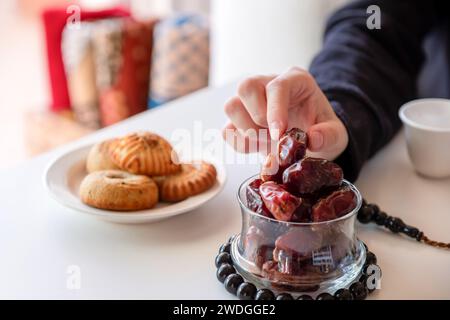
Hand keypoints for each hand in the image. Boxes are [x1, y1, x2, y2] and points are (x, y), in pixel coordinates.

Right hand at [222, 67, 348, 159]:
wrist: (310, 142)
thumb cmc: (321, 131)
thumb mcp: (336, 134)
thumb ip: (329, 135)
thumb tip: (313, 139)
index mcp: (295, 81)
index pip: (277, 86)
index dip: (275, 110)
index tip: (279, 134)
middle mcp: (268, 85)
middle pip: (246, 87)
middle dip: (257, 116)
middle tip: (273, 136)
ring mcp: (250, 102)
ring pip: (231, 106)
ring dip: (246, 131)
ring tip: (266, 143)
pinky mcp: (240, 121)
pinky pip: (227, 130)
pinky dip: (239, 143)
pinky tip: (257, 148)